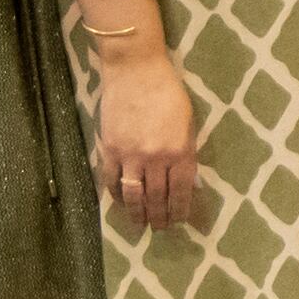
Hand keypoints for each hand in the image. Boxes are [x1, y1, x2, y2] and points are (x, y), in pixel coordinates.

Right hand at [95, 54, 204, 229]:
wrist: (135, 69)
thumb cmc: (168, 90)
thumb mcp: (187, 121)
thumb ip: (185, 150)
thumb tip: (182, 177)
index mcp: (181, 151)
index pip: (181, 191)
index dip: (179, 210)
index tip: (179, 221)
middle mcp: (156, 158)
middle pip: (158, 197)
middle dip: (160, 217)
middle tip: (160, 229)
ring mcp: (131, 155)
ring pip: (134, 195)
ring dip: (137, 214)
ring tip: (140, 225)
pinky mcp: (110, 148)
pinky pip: (112, 180)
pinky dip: (116, 195)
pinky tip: (120, 202)